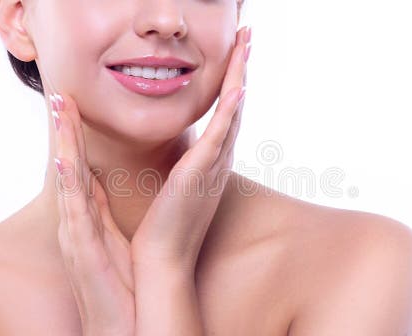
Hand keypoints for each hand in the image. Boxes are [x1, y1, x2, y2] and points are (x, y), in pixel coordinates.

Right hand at [50, 92, 134, 335]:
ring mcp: (74, 232)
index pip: (76, 165)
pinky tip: (64, 157)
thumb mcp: (109, 237)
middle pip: (67, 164)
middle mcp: (75, 219)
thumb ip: (100, 208)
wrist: (119, 326)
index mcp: (85, 215)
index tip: (70, 102)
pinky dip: (69, 182)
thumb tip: (97, 178)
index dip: (72, 133)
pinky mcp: (82, 248)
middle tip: (59, 92)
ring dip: (63, 143)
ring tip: (59, 110)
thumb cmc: (117, 284)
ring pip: (68, 178)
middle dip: (63, 128)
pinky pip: (75, 209)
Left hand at [131, 26, 250, 271]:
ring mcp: (213, 165)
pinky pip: (219, 135)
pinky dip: (230, 110)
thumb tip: (179, 153)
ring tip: (246, 43)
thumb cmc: (165, 228)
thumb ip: (182, 166)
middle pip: (236, 104)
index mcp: (210, 161)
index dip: (232, 79)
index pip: (224, 111)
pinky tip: (237, 86)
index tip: (235, 52)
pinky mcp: (200, 173)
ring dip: (240, 75)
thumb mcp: (176, 187)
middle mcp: (218, 159)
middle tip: (248, 34)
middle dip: (242, 67)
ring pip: (232, 111)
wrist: (163, 261)